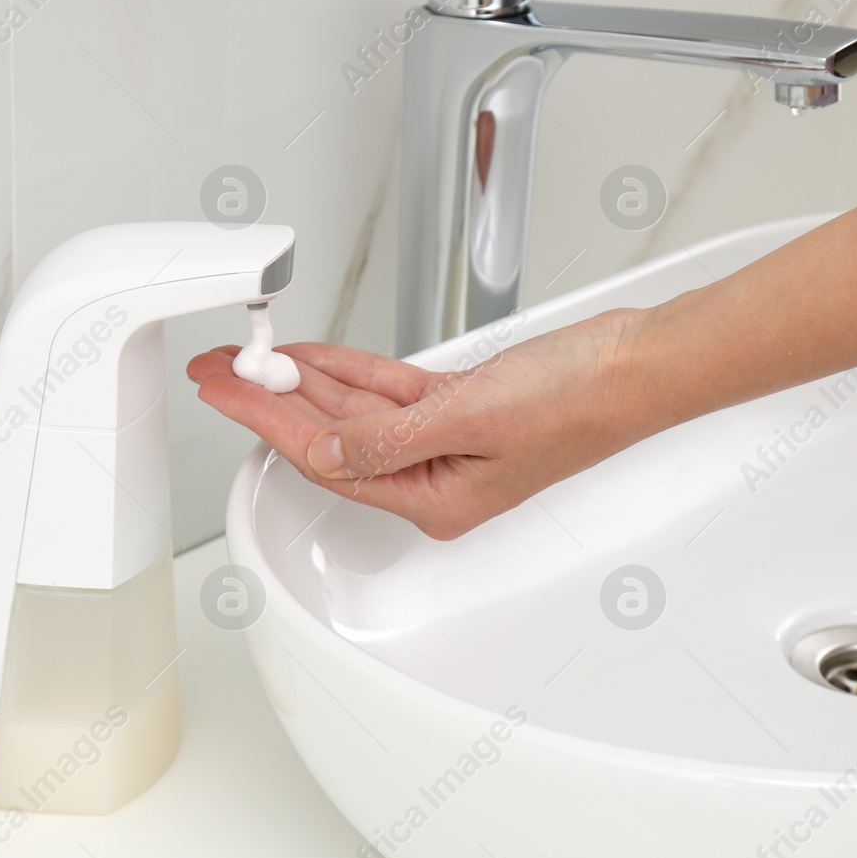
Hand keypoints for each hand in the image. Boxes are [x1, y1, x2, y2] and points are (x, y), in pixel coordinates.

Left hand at [187, 309, 649, 539]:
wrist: (635, 366)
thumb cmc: (579, 402)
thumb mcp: (470, 420)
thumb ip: (388, 440)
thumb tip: (323, 453)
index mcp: (435, 498)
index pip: (328, 462)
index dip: (268, 423)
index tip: (227, 392)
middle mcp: (433, 476)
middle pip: (331, 438)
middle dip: (272, 401)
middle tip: (221, 370)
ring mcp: (446, 440)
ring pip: (355, 412)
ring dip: (303, 383)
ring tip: (250, 358)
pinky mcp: (461, 407)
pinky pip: (389, 391)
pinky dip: (350, 372)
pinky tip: (312, 359)